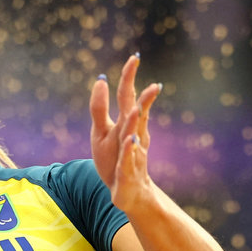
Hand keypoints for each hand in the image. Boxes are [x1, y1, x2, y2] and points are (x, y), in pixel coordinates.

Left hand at [89, 54, 161, 211]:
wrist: (128, 193)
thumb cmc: (114, 159)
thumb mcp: (101, 132)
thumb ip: (99, 108)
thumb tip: (101, 80)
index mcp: (126, 124)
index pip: (127, 97)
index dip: (129, 78)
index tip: (134, 57)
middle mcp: (133, 135)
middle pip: (135, 112)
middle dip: (141, 96)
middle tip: (151, 82)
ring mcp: (132, 154)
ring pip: (134, 135)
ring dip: (136, 121)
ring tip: (138, 107)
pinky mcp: (126, 173)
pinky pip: (127, 161)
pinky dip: (129, 151)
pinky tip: (131, 141)